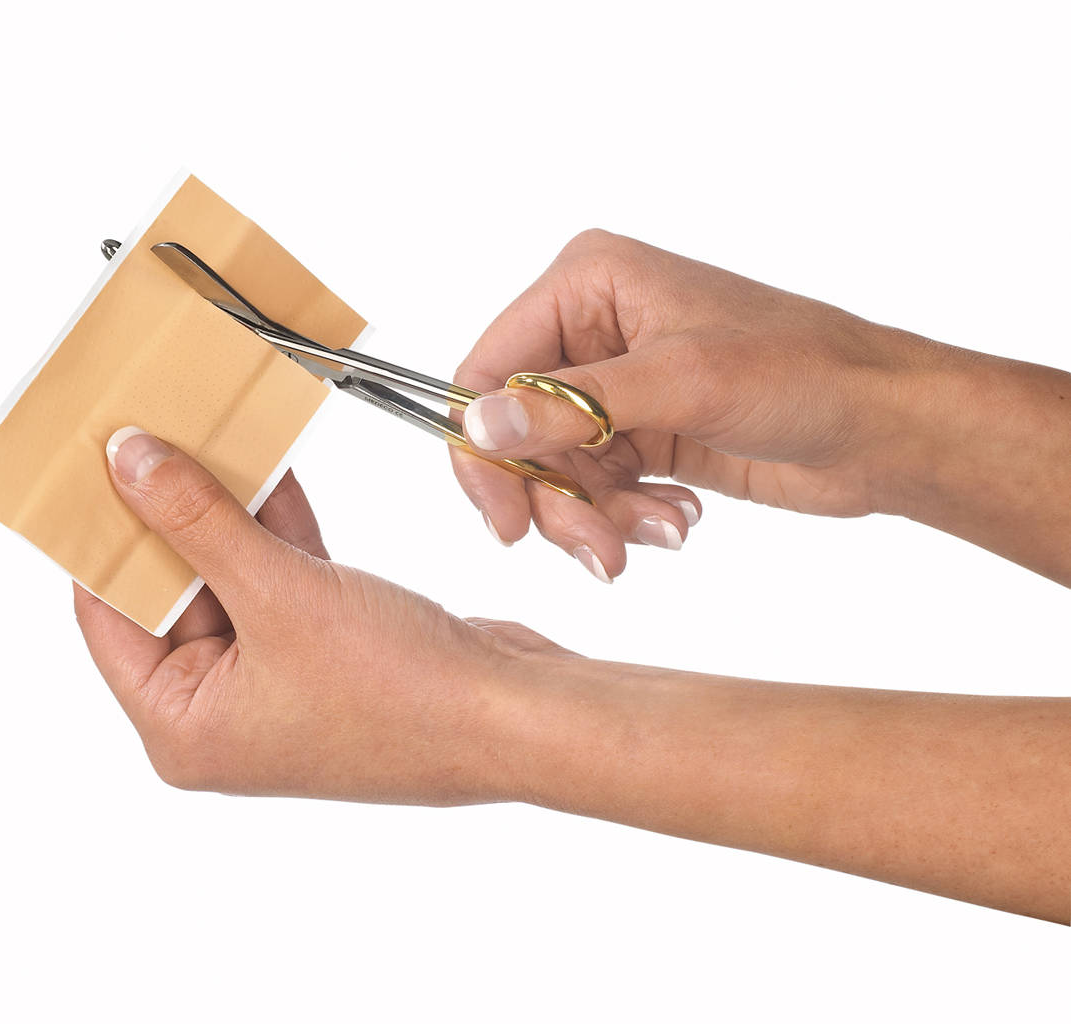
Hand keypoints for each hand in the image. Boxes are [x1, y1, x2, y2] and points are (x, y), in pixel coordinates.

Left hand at [75, 428, 558, 800]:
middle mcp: (222, 712)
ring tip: (210, 434)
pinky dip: (278, 530)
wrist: (513, 716)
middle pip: (172, 591)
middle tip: (156, 432)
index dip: (104, 534)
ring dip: (230, 511)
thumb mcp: (280, 594)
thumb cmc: (402, 694)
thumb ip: (198, 522)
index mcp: (183, 728)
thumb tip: (129, 461)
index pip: (110, 616)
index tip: (97, 459)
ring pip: (232, 577)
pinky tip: (271, 470)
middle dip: (172, 512)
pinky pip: (282, 579)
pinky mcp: (326, 651)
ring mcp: (277, 680)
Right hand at [452, 229, 950, 577]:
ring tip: (656, 535)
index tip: (505, 518)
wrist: (883, 426)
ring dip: (596, 518)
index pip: (490, 370)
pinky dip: (625, 518)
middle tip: (595, 549)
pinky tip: (677, 520)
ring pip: (555, 472)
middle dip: (553, 498)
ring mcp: (617, 387)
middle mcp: (593, 331)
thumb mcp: (683, 383)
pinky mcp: (642, 435)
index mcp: (591, 285)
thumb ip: (573, 407)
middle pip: (517, 433)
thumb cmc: (805, 372)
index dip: (484, 449)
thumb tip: (481, 424)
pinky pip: (597, 490)